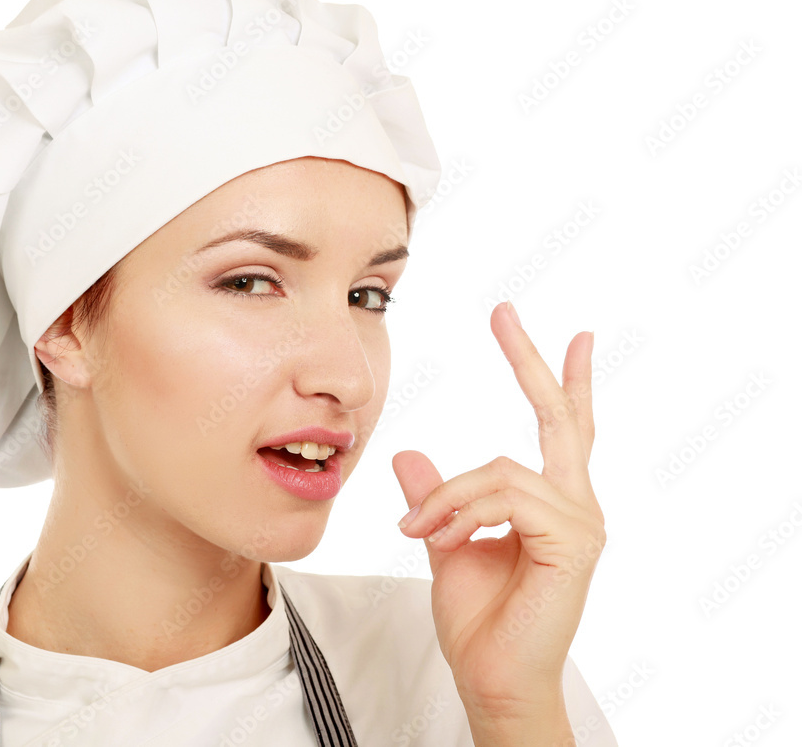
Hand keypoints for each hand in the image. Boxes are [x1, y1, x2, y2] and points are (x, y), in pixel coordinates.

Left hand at [393, 301, 605, 714]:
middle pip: (558, 418)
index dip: (562, 379)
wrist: (490, 678)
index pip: (563, 427)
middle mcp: (575, 505)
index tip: (570, 334)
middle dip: (530, 361)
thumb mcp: (446, 541)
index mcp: (551, 502)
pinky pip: (504, 498)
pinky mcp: (574, 541)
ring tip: (419, 533)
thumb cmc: (479, 619)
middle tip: (504, 313)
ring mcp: (580, 522)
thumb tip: (410, 456)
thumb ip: (437, 499)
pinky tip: (440, 542)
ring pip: (500, 470)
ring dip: (448, 500)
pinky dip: (460, 515)